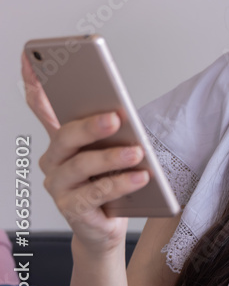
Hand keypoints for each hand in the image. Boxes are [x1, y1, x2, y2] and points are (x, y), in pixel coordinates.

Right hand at [21, 51, 149, 254]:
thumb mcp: (111, 149)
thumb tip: (118, 108)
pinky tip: (141, 177)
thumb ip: (109, 129)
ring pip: (81, 166)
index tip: (31, 58)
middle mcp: (54, 161)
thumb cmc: (111, 181)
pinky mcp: (72, 210)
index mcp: (62, 140)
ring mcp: (59, 187)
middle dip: (90, 126)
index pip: (43, 108)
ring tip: (137, 153)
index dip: (34, 84)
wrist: (107, 227)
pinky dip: (120, 183)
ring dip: (111, 158)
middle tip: (115, 118)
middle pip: (65, 137)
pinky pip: (96, 193)